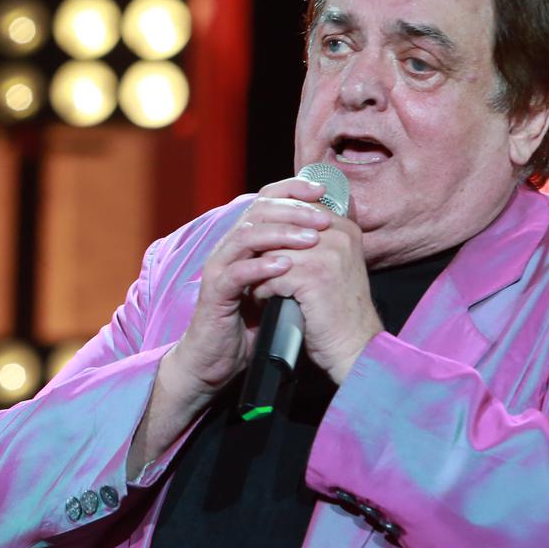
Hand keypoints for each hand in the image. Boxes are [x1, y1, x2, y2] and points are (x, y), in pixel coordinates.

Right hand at [168, 176, 363, 397]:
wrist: (220, 358)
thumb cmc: (251, 321)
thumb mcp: (280, 284)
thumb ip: (297, 261)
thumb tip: (335, 239)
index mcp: (244, 240)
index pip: (265, 199)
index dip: (292, 189)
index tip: (322, 192)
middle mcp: (229, 247)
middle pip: (257, 210)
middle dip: (293, 210)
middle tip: (323, 218)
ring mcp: (219, 268)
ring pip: (247, 235)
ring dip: (281, 234)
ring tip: (310, 240)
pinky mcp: (214, 292)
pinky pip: (236, 272)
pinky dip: (261, 266)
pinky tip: (284, 266)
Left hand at [248, 188, 382, 383]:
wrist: (353, 346)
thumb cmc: (337, 310)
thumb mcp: (332, 265)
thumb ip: (313, 241)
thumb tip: (275, 223)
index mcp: (344, 228)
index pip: (297, 208)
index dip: (274, 229)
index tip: (264, 251)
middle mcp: (339, 235)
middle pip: (281, 227)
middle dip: (263, 249)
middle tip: (253, 268)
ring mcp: (328, 254)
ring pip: (272, 250)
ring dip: (259, 271)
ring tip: (259, 286)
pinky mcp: (314, 276)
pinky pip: (272, 274)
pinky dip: (264, 290)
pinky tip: (267, 301)